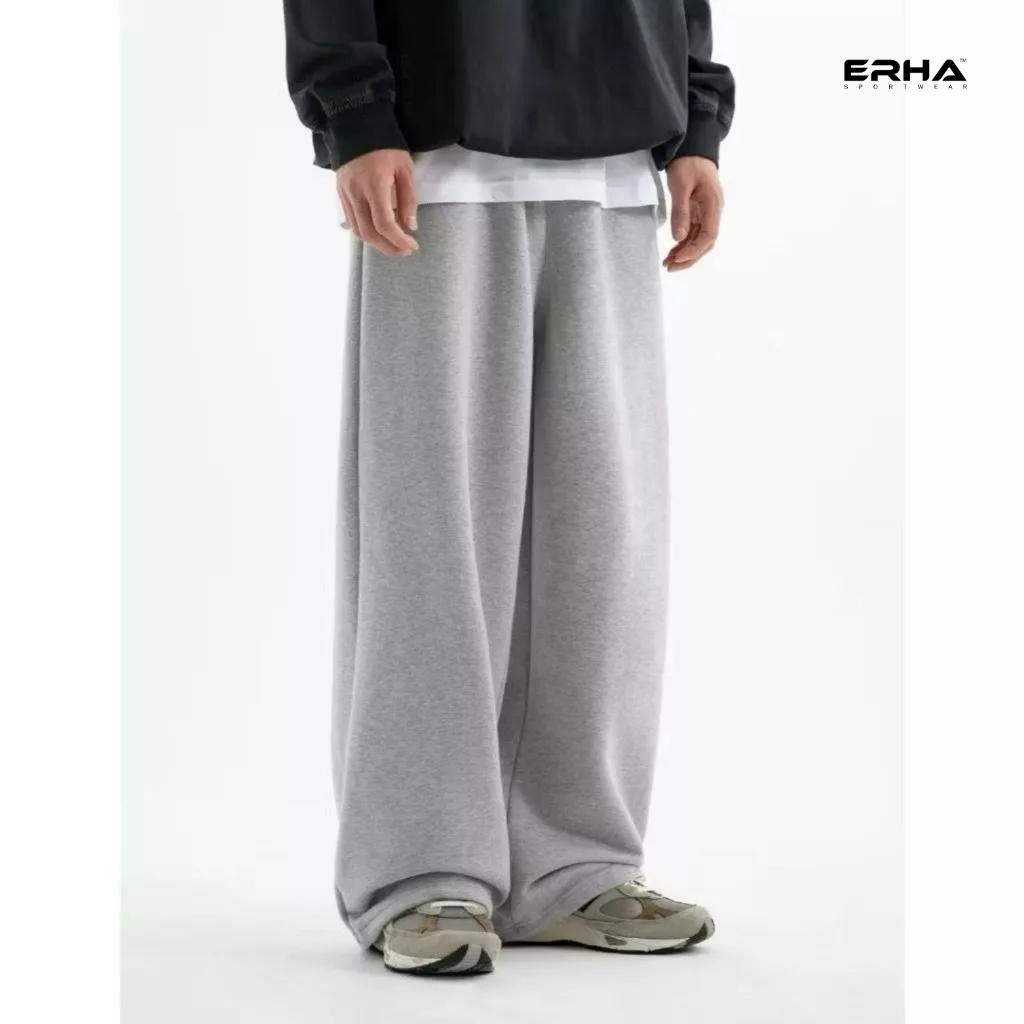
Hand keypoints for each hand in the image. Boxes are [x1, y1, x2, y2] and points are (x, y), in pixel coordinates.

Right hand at [337, 149, 418, 256]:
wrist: (354, 124)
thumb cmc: (384, 144)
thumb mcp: (404, 168)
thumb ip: (408, 198)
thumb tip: (410, 226)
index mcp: (374, 185)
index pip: (384, 224)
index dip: (399, 240)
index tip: (412, 245)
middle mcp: (356, 193)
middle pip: (370, 233)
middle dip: (389, 247)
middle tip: (404, 250)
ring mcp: (345, 195)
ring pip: (358, 231)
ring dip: (377, 243)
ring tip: (393, 244)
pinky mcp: (340, 194)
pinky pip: (351, 221)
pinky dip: (365, 233)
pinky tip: (378, 232)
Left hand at [663, 156, 723, 271]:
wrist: (692, 148)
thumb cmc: (687, 163)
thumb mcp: (680, 185)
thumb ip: (680, 212)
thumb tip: (679, 237)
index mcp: (713, 204)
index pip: (708, 235)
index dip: (694, 250)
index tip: (678, 259)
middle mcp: (713, 211)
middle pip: (705, 242)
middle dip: (689, 257)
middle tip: (670, 267)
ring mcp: (707, 212)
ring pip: (699, 240)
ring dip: (685, 253)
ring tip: (668, 263)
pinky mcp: (699, 212)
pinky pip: (694, 233)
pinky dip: (683, 244)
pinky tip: (672, 252)